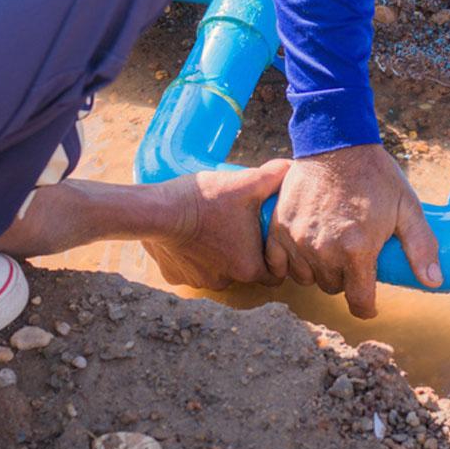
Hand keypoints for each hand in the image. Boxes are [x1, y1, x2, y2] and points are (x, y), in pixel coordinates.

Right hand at [143, 159, 289, 289]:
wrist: (158, 212)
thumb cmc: (204, 200)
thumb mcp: (245, 183)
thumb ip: (273, 176)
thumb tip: (291, 167)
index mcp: (248, 267)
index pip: (274, 273)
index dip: (274, 256)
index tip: (268, 238)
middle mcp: (225, 281)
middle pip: (244, 271)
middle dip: (244, 252)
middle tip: (240, 226)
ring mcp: (198, 281)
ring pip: (216, 270)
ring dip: (216, 254)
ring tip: (212, 227)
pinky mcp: (175, 277)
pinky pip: (189, 268)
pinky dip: (191, 255)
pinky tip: (189, 235)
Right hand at [265, 144, 441, 318]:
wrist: (336, 141)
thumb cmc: (375, 174)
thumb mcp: (407, 207)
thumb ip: (421, 246)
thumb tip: (434, 281)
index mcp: (357, 249)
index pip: (359, 301)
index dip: (367, 307)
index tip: (369, 303)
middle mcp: (323, 250)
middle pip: (333, 287)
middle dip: (345, 279)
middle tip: (354, 256)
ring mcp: (298, 239)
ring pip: (306, 278)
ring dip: (319, 271)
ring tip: (330, 249)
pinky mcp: (279, 227)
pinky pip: (277, 263)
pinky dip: (289, 262)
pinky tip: (303, 250)